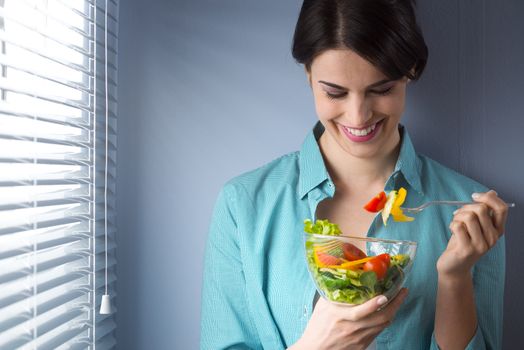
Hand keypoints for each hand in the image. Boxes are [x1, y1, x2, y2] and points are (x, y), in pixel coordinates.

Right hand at [289, 289, 407, 349]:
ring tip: (399, 299)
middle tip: (402, 291)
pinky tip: (388, 312)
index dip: (375, 304)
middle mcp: (353, 328)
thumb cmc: (318, 326)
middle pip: (380, 318)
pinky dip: (385, 320)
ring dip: (394, 311)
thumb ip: (335, 293)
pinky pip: (379, 331)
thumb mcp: (323, 306)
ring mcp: (360, 338)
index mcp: (341, 316)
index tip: (385, 295)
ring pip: (383, 324)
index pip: (361, 311)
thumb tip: (345, 275)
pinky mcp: (363, 345)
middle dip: (395, 304)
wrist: (316, 349)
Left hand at [437, 190, 508, 277]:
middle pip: (481, 209)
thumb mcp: (475, 226)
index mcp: (497, 230)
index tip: (474, 196)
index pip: (501, 209)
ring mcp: (481, 245)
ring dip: (457, 216)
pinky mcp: (467, 249)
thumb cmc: (463, 243)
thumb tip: (492, 192)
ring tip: (455, 224)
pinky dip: (451, 224)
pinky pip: (457, 226)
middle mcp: (493, 238)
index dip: (488, 198)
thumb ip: (484, 211)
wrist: (454, 267)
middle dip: (465, 207)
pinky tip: (452, 231)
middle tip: (458, 215)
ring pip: (469, 216)